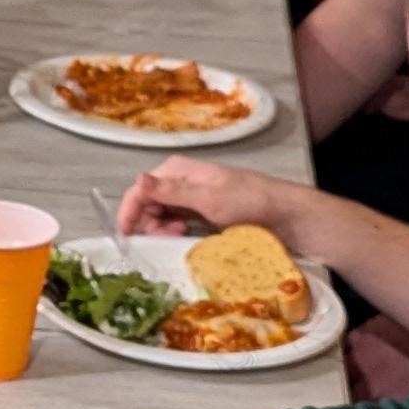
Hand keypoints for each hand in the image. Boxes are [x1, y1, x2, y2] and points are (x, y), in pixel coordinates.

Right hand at [118, 155, 289, 244]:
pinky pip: (174, 224)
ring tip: (179, 237)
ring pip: (159, 217)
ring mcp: (190, 198)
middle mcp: (180, 182)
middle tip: (167, 237)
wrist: (283, 215)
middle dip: (149, 224)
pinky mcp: (200, 213)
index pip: (140, 189)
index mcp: (177, 171)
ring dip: (162, 230)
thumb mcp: (208, 197)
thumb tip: (138, 180)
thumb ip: (172, 191)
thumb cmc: (249, 202)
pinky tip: (186, 237)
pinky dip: (174, 233)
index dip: (129, 211)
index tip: (125, 236)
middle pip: (147, 205)